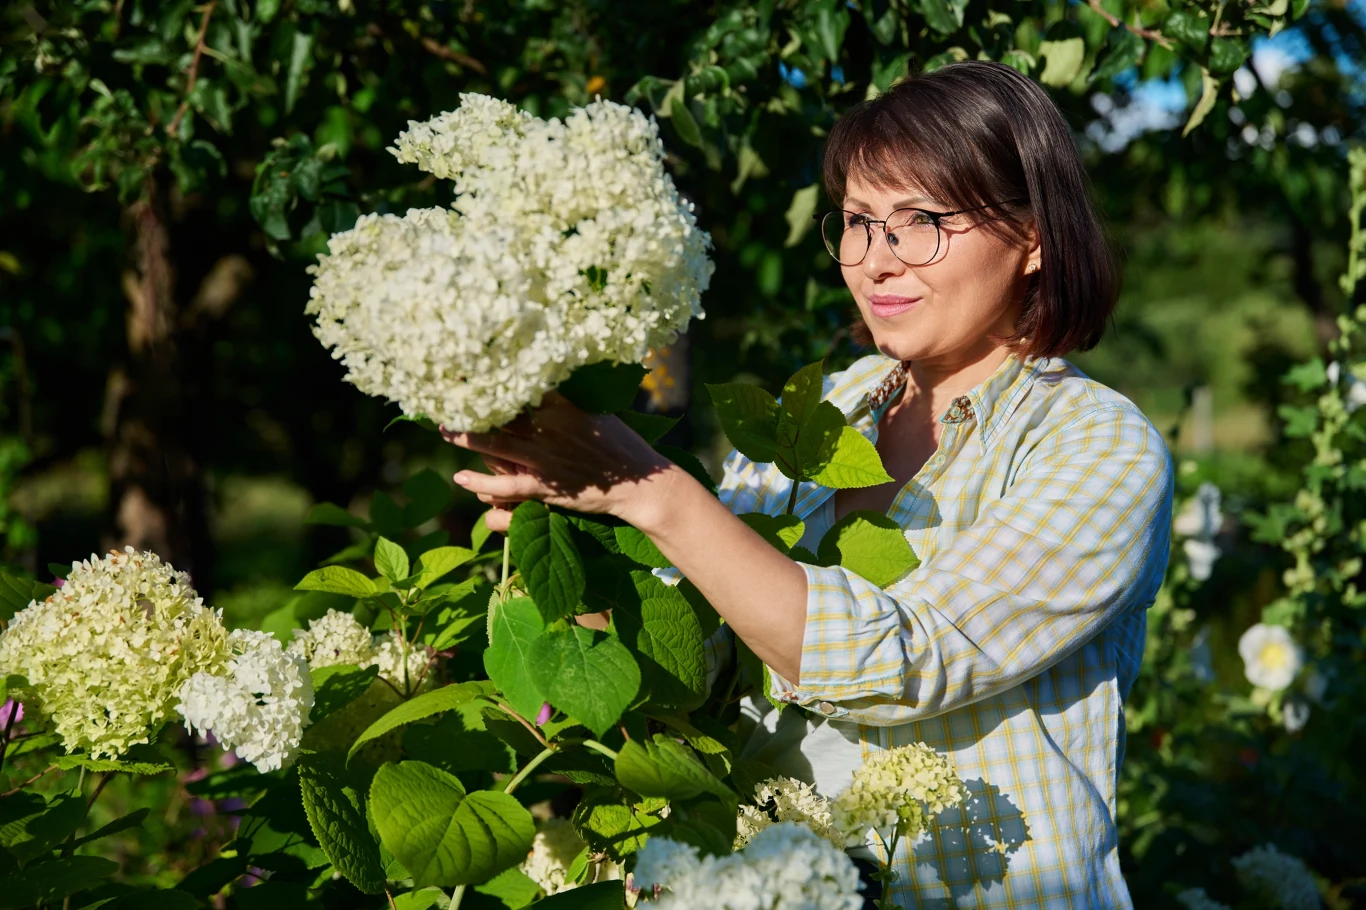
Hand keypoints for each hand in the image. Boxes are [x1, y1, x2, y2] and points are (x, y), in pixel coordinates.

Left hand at [441, 392, 679, 532]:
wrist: (640, 483)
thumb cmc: (620, 443)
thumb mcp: (598, 410)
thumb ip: (568, 398)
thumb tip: (545, 375)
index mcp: (565, 405)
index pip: (521, 386)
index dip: (494, 377)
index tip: (472, 367)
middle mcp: (551, 430)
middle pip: (501, 413)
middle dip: (472, 405)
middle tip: (447, 396)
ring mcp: (546, 459)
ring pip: (495, 445)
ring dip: (466, 438)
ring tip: (446, 430)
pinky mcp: (546, 487)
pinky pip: (505, 486)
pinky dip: (481, 482)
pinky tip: (461, 477)